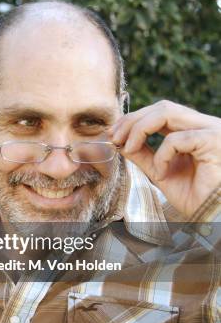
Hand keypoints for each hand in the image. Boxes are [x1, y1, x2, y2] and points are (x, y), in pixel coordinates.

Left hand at [111, 100, 220, 217]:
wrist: (214, 215)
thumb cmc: (194, 196)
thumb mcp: (160, 171)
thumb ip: (142, 155)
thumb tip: (120, 141)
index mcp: (194, 129)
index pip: (161, 112)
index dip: (134, 119)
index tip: (112, 133)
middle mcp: (205, 125)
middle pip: (162, 107)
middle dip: (132, 120)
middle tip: (114, 137)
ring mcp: (212, 130)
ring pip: (167, 113)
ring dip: (139, 129)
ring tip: (128, 148)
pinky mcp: (214, 141)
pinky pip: (176, 139)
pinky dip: (161, 155)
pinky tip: (161, 173)